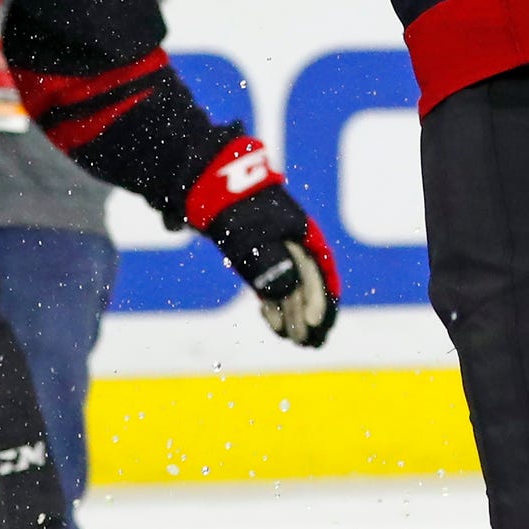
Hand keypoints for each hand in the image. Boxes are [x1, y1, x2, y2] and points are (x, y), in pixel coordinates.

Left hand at [180, 135, 340, 345]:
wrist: (204, 186)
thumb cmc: (232, 207)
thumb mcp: (250, 234)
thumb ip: (270, 261)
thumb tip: (286, 289)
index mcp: (302, 232)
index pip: (322, 270)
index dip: (324, 299)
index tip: (319, 325)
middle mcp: (293, 242)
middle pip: (308, 283)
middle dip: (309, 314)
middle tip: (308, 343)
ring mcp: (275, 249)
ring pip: (291, 287)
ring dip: (293, 313)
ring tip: (292, 338)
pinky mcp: (256, 256)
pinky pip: (272, 284)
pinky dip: (274, 303)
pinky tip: (267, 319)